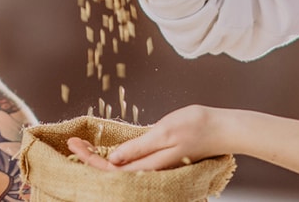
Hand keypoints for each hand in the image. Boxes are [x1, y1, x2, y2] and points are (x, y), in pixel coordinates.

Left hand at [70, 105, 232, 172]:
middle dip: (90, 159)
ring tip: (84, 148)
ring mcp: (158, 167)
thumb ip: (139, 147)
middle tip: (73, 143)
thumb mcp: (164, 131)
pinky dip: (117, 159)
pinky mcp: (162, 162)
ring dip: (101, 160)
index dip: (89, 159)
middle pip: (113, 173)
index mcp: (151, 165)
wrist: (224, 129)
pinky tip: (110, 152)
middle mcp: (152, 171)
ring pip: (122, 171)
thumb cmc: (197, 126)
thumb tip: (113, 159)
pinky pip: (134, 166)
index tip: (74, 144)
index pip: (111, 170)